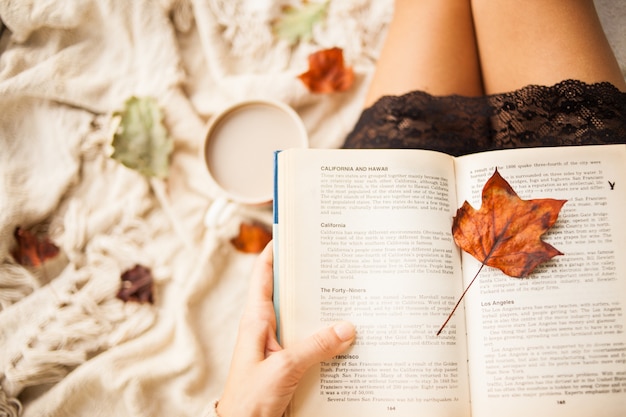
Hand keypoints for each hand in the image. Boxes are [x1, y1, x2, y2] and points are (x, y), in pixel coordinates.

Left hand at [217, 242, 354, 416]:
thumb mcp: (284, 368)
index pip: (263, 276)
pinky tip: (346, 338)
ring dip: (321, 311)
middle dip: (309, 279)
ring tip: (349, 296)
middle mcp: (266, 328)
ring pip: (302, 319)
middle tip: (333, 262)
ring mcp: (278, 346)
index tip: (290, 233)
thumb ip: (315, 346)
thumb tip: (346, 327)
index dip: (273, 252)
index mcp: (256, 320)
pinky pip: (310, 343)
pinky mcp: (288, 364)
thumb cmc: (249, 399)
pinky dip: (326, 338)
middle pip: (288, 294)